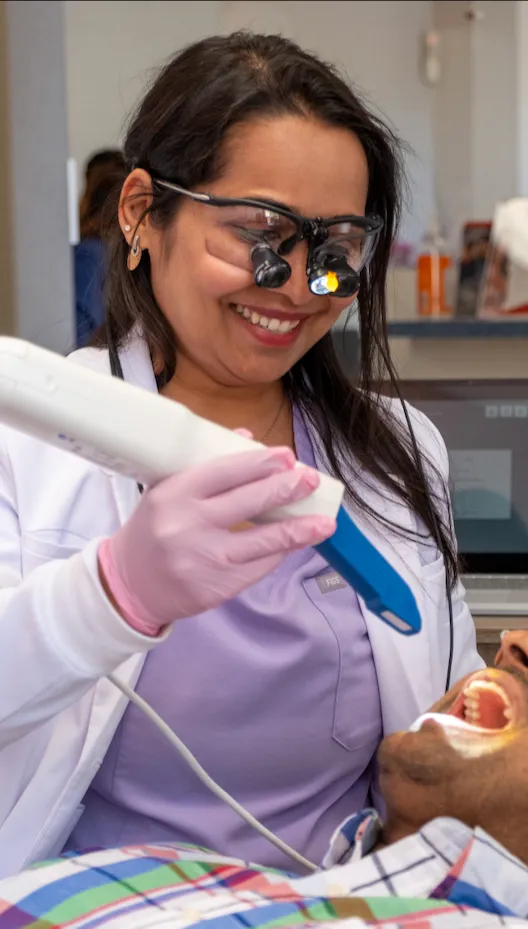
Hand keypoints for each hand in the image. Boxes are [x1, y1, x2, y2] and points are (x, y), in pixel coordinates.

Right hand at [98, 446, 335, 634]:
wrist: (130, 584)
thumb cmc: (153, 529)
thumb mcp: (167, 489)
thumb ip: (206, 465)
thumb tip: (247, 437)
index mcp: (174, 493)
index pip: (224, 471)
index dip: (259, 463)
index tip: (286, 456)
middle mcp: (187, 525)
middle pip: (249, 503)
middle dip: (286, 489)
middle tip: (310, 480)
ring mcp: (203, 559)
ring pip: (262, 541)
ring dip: (298, 531)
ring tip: (324, 523)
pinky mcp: (215, 588)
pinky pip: (257, 567)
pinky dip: (277, 553)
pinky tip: (294, 543)